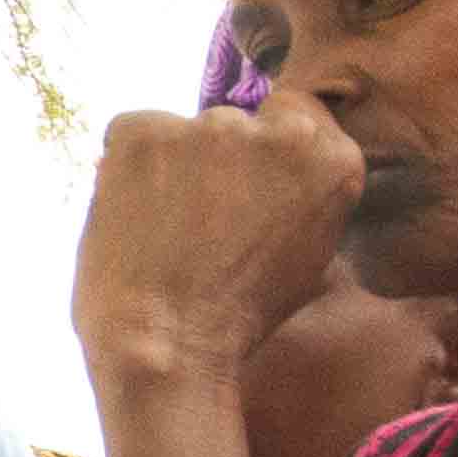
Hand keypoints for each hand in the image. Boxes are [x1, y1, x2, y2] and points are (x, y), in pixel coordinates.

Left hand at [75, 89, 365, 394]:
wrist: (166, 341)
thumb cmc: (240, 316)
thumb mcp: (309, 257)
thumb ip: (305, 197)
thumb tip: (278, 171)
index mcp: (331, 158)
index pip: (295, 114)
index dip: (262, 152)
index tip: (244, 186)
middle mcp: (277, 130)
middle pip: (236, 124)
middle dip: (218, 161)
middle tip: (199, 217)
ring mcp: (208, 125)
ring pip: (184, 132)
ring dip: (172, 165)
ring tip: (161, 225)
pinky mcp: (144, 130)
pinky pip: (131, 133)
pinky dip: (126, 166)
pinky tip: (130, 214)